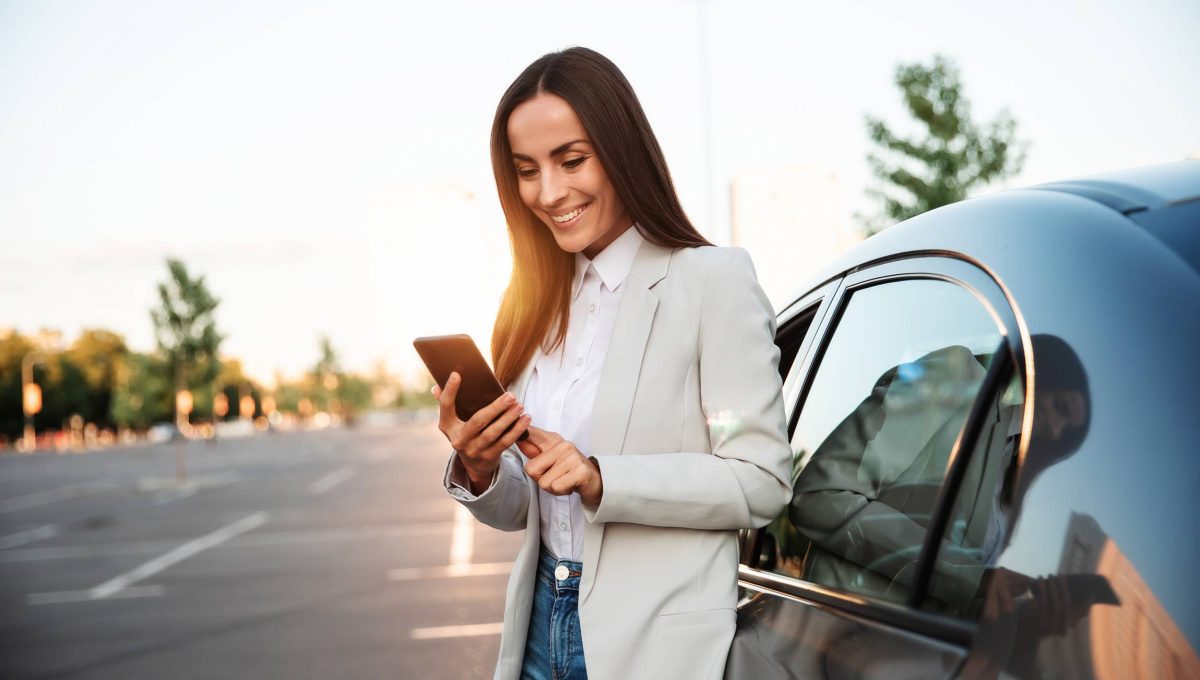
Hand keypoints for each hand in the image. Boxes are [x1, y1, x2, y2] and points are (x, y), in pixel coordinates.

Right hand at [433, 372, 530, 493]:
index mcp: (447, 426)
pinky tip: (525, 419)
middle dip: (496, 408)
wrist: (474, 465)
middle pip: (478, 421)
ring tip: (519, 406)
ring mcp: (473, 450)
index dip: (450, 391)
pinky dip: (516, 430)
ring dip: (508, 418)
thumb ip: (447, 404)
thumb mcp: (454, 422)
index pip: (446, 406)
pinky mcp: (488, 457)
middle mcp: (458, 439)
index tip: (456, 374)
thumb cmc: (466, 433)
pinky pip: (505, 443)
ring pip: (493, 433)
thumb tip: (436, 387)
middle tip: (511, 395)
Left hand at [518, 426, 603, 505]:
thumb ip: (534, 449)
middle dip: (540, 479)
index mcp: (553, 440)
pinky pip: (556, 487)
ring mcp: (572, 457)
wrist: (596, 480)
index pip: (531, 433)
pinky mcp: (580, 471)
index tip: (515, 429)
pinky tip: (570, 485)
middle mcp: (562, 445)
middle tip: (555, 477)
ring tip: (564, 481)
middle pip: (531, 469)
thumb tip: (517, 437)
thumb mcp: (551, 457)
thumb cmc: (570, 470)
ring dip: (552, 488)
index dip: (520, 433)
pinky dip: (561, 491)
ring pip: (543, 482)